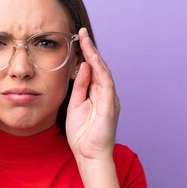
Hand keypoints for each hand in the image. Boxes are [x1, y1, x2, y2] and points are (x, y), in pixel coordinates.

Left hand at [66, 28, 120, 160]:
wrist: (90, 156)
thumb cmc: (82, 135)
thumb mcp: (75, 106)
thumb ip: (80, 86)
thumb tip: (82, 67)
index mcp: (98, 94)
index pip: (93, 70)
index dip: (86, 54)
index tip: (78, 39)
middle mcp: (106, 94)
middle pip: (99, 66)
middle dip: (90, 49)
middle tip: (81, 32)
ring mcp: (110, 99)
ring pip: (104, 71)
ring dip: (94, 54)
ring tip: (85, 39)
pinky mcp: (111, 105)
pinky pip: (106, 83)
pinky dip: (100, 70)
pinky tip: (92, 58)